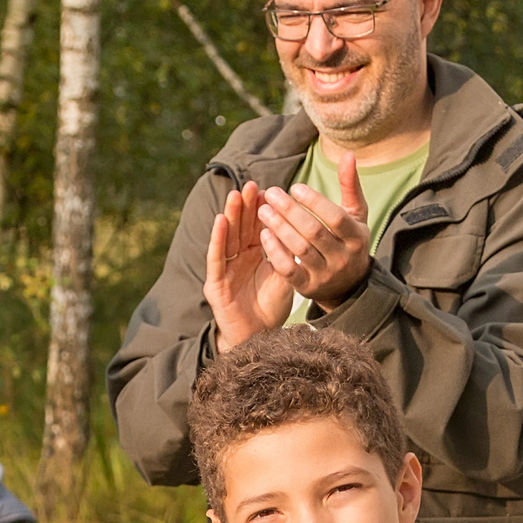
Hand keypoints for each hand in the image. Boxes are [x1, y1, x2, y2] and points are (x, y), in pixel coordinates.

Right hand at [203, 181, 297, 350]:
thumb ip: (290, 254)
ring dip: (231, 215)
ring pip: (227, 237)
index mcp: (255, 255)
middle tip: (252, 184)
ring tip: (235, 195)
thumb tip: (307, 229)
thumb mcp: (286, 276)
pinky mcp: (215, 283)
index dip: (262, 209)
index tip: (270, 189)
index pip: (258, 227)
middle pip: (241, 228)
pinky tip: (220, 221)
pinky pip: (216, 258)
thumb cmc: (271, 308)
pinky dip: (217, 239)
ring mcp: (225, 269)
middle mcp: (238, 259)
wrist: (258, 338)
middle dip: (246, 206)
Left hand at [259, 156, 372, 306]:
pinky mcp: (307, 288)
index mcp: (356, 238)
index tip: (295, 187)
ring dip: (279, 228)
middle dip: (290, 212)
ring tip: (263, 210)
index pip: (335, 218)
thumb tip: (348, 155)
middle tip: (271, 194)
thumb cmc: (348, 241)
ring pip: (299, 250)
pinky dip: (275, 252)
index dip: (315, 202)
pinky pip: (288, 270)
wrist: (348, 286)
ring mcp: (325, 275)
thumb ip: (350, 186)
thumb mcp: (355, 215)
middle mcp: (342, 258)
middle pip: (314, 232)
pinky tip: (264, 234)